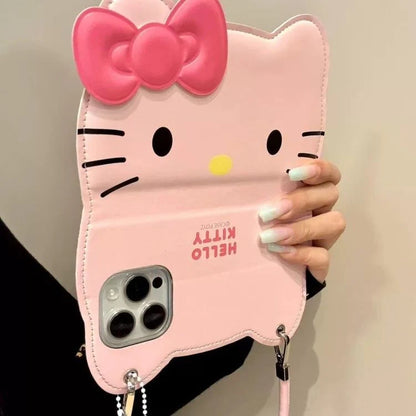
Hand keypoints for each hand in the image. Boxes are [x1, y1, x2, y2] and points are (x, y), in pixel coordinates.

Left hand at [258, 160, 345, 281]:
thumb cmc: (255, 226)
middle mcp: (320, 210)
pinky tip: (280, 251)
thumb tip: (229, 170)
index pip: (327, 173)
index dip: (319, 169)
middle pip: (330, 194)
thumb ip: (255, 191)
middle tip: (270, 212)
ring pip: (335, 223)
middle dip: (301, 201)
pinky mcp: (321, 262)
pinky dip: (302, 253)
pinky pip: (323, 255)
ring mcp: (323, 237)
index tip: (292, 172)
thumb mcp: (253, 205)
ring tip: (271, 236)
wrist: (258, 269)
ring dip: (302, 229)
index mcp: (308, 191)